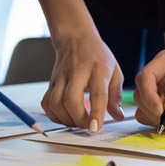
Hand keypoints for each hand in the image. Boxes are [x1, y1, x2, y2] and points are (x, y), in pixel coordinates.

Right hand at [32, 0, 123, 131]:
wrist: (75, 38)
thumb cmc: (97, 55)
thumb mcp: (114, 71)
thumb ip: (116, 95)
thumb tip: (117, 116)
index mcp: (97, 69)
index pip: (97, 93)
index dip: (96, 112)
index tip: (96, 128)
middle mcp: (77, 72)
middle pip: (71, 100)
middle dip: (78, 119)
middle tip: (88, 127)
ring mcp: (61, 77)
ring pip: (56, 103)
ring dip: (66, 119)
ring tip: (77, 124)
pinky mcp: (51, 82)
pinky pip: (46, 102)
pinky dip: (53, 115)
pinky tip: (64, 117)